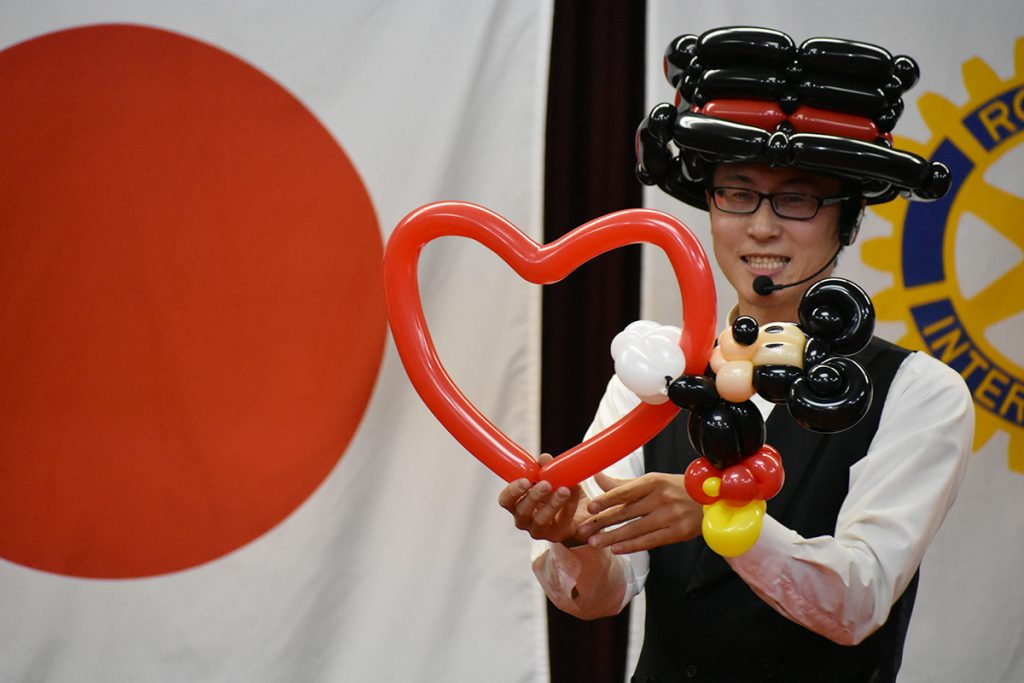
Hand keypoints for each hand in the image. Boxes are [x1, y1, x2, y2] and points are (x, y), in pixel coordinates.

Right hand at [498, 454, 589, 544]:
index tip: (525, 481)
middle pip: (523, 511)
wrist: (576, 511)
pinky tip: (575, 491)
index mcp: (516, 503)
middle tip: (545, 484)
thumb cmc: (553, 492)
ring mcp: (539, 530)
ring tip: (564, 490)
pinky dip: (570, 505)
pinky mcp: (557, 534)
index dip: (512, 491)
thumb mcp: (548, 478)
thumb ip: (544, 468)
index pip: (506, 500)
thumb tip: (544, 459)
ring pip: (541, 519)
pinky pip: (563, 520)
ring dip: (553, 503)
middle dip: (534, 496)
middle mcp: (523, 519)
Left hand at [578, 472, 701, 553]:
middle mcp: (662, 498)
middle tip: (583, 530)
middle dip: (602, 522)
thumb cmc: (677, 489)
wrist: (713, 500)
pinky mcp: (679, 533)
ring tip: (594, 543)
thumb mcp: (653, 481)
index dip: (607, 499)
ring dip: (612, 537)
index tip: (590, 507)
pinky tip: (616, 549)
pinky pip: (650, 541)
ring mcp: (671, 516)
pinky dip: (632, 546)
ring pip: (636, 529)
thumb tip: (596, 477)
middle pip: (627, 512)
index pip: (626, 492)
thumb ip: (623, 484)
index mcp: (654, 481)